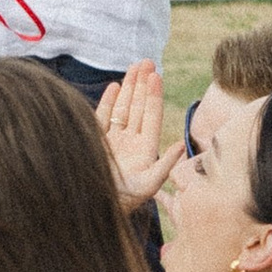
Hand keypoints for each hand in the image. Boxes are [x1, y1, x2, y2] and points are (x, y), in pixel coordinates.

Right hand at [96, 61, 184, 204]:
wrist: (90, 209)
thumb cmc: (121, 202)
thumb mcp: (147, 186)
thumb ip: (164, 165)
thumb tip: (180, 145)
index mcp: (145, 151)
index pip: (151, 117)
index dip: (154, 96)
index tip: (157, 76)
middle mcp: (130, 143)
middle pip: (138, 107)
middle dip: (142, 85)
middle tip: (147, 61)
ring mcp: (113, 141)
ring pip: (122, 108)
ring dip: (128, 87)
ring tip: (135, 66)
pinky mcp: (95, 142)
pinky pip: (102, 117)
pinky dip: (108, 102)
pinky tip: (115, 86)